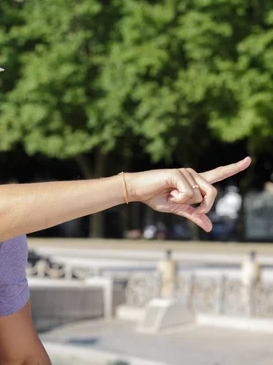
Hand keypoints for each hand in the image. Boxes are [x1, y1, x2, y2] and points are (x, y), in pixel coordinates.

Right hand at [125, 157, 250, 231]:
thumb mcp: (178, 209)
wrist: (138, 191)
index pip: (218, 173)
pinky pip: (188, 193)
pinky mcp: (178, 174)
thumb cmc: (155, 198)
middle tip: (186, 207)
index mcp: (195, 181)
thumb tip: (209, 228)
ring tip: (170, 196)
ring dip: (185, 202)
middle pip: (213, 191)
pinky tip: (167, 193)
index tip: (249, 160)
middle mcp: (193, 174)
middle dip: (204, 205)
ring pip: (200, 195)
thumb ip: (194, 215)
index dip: (234, 167)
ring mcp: (186, 172)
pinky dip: (179, 199)